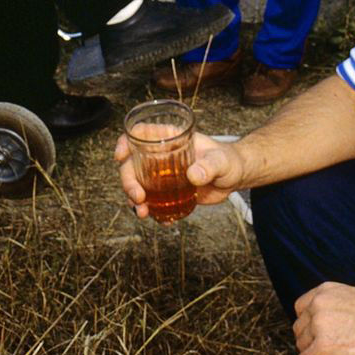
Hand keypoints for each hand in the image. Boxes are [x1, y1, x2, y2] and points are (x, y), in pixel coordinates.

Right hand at [114, 131, 245, 217]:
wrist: (234, 177)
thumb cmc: (228, 160)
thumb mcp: (221, 160)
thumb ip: (209, 166)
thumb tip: (194, 175)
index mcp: (170, 139)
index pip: (140, 134)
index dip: (125, 142)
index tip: (120, 156)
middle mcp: (161, 156)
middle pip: (132, 164)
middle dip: (128, 181)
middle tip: (138, 198)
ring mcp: (162, 174)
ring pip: (138, 184)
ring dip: (134, 199)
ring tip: (143, 213)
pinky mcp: (168, 191)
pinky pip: (153, 201)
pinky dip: (153, 211)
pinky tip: (162, 220)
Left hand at [293, 283, 354, 354]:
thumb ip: (337, 306)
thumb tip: (332, 324)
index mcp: (325, 291)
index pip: (301, 310)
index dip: (308, 326)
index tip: (316, 336)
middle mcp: (318, 305)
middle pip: (299, 329)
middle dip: (310, 342)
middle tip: (326, 352)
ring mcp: (319, 326)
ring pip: (302, 347)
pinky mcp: (323, 347)